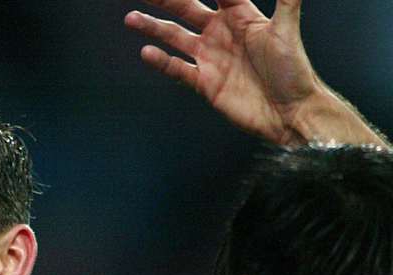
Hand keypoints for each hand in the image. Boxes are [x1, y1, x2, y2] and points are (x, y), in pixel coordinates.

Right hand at [126, 0, 319, 143]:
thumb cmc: (293, 71)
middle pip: (187, 9)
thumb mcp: (286, 30)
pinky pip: (177, 69)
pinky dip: (161, 62)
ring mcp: (210, 57)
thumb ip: (286, 0)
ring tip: (132, 18)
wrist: (289, 112)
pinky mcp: (204, 82)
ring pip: (174, 36)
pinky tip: (146, 53)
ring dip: (153, 27)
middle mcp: (221, 33)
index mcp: (240, 16)